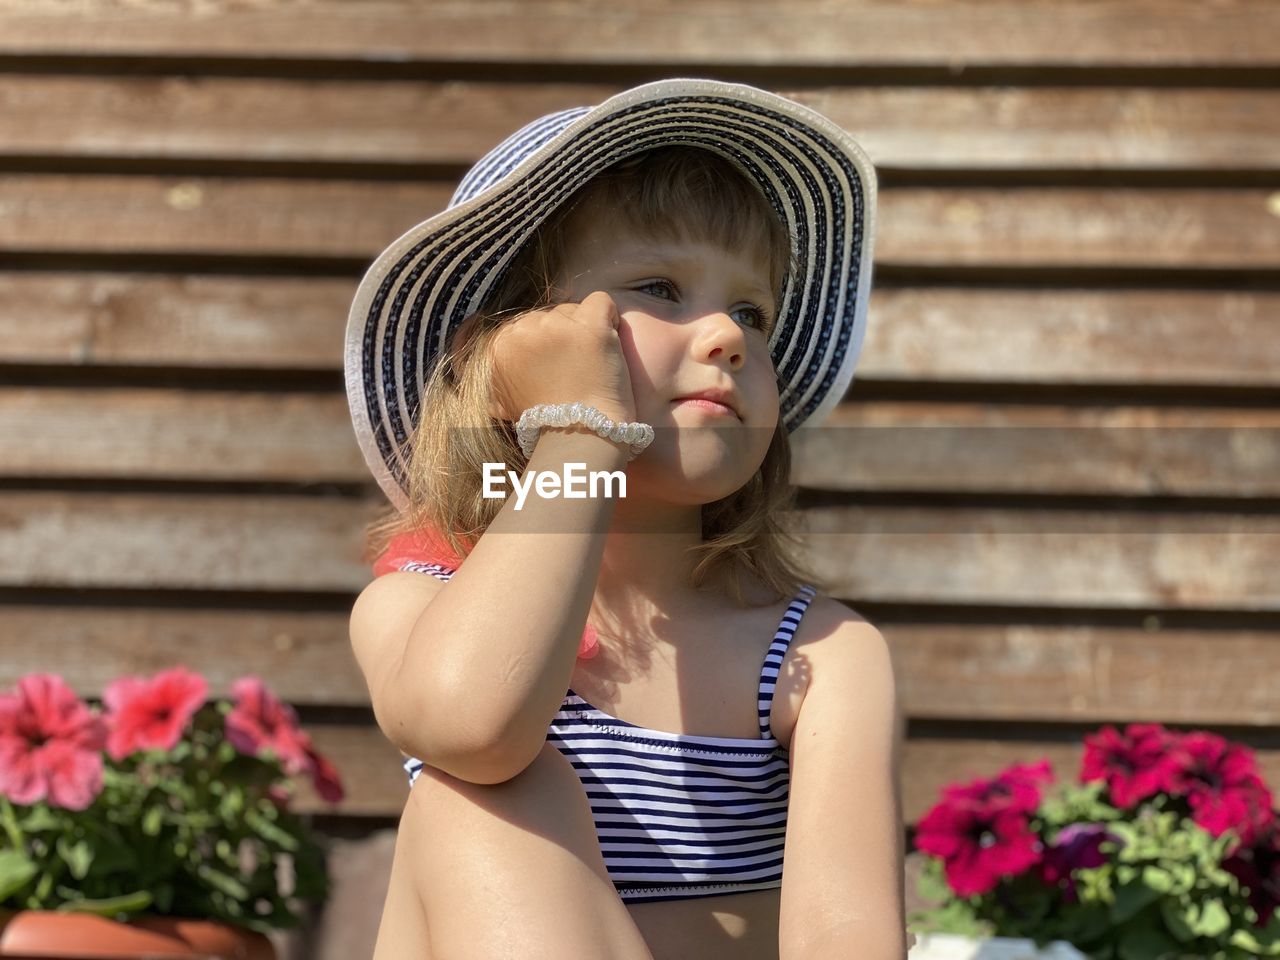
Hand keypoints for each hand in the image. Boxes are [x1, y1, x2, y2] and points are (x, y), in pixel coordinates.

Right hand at [487, 291, 636, 425]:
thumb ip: (496, 379)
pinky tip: (609, 340)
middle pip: (548, 315)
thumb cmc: (546, 425)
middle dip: (562, 337)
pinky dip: (609, 316)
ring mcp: (557, 325)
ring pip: (573, 309)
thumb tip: (485, 377)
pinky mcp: (591, 326)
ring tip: (591, 362)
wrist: (580, 438)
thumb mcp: (504, 402)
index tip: (554, 368)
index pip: (524, 325)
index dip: (541, 345)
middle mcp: (524, 329)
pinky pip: (601, 301)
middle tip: (574, 367)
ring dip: (584, 331)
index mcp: (500, 345)